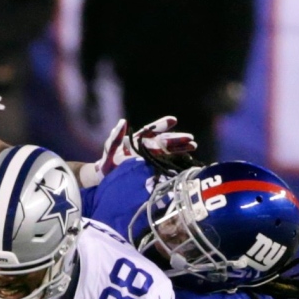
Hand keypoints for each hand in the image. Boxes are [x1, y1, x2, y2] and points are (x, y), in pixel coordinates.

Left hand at [80, 116, 196, 186]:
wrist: (105, 179)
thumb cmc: (107, 162)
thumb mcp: (109, 148)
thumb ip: (115, 137)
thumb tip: (123, 121)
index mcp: (137, 141)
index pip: (151, 131)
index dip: (161, 125)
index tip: (173, 120)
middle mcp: (146, 148)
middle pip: (164, 142)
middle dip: (177, 139)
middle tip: (191, 138)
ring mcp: (149, 159)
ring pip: (167, 152)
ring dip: (180, 149)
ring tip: (193, 146)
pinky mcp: (150, 170)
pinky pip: (164, 165)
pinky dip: (173, 162)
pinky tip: (185, 160)